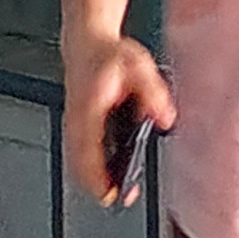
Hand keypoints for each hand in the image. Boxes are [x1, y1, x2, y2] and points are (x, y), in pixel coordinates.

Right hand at [60, 33, 173, 204]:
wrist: (86, 40)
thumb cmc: (109, 54)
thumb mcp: (139, 68)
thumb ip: (153, 94)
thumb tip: (165, 119)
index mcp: (88, 109)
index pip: (87, 152)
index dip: (97, 177)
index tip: (110, 194)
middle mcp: (76, 119)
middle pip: (77, 163)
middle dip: (94, 184)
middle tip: (116, 197)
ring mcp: (73, 123)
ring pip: (75, 160)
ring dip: (91, 177)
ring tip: (115, 188)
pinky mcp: (76, 123)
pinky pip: (78, 152)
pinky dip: (90, 166)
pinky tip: (108, 171)